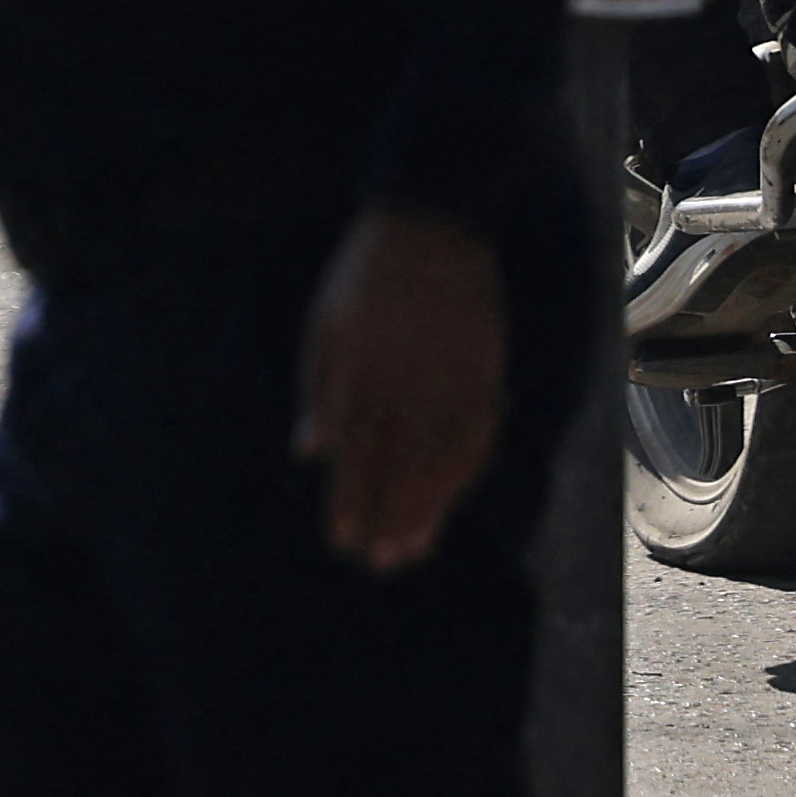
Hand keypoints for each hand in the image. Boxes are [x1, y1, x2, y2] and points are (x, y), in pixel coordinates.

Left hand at [292, 199, 513, 569]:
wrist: (431, 233)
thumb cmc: (363, 280)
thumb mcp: (323, 326)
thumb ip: (319, 392)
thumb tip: (311, 452)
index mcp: (359, 377)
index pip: (354, 456)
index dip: (349, 501)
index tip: (342, 541)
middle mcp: (406, 391)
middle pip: (395, 469)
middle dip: (385, 518)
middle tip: (377, 563)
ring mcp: (449, 387)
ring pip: (437, 464)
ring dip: (425, 509)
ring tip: (411, 549)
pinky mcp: (484, 380)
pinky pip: (476, 440)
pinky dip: (462, 476)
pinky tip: (449, 501)